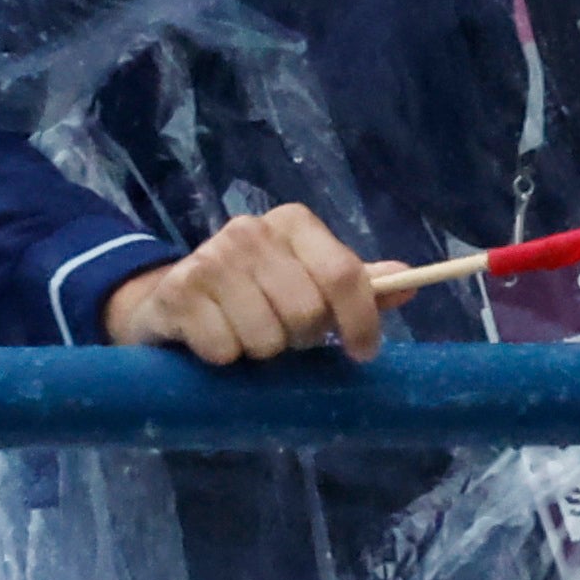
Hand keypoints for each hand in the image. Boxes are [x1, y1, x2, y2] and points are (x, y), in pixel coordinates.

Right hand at [101, 204, 411, 364]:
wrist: (169, 299)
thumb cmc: (253, 293)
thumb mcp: (307, 282)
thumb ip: (356, 284)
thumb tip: (411, 281)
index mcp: (294, 223)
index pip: (344, 274)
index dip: (361, 320)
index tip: (364, 352)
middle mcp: (251, 230)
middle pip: (307, 312)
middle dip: (302, 339)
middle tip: (285, 337)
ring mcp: (211, 257)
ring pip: (266, 337)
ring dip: (261, 352)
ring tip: (247, 335)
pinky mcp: (178, 291)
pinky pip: (224, 349)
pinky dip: (225, 357)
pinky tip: (214, 339)